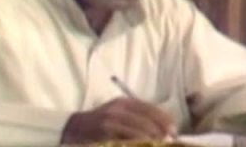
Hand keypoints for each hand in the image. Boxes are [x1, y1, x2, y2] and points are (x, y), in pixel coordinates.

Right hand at [61, 97, 176, 143]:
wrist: (72, 128)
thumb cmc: (100, 122)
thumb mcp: (119, 113)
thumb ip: (138, 117)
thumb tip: (164, 128)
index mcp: (125, 102)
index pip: (151, 109)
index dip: (165, 121)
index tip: (174, 131)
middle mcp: (118, 110)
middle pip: (146, 122)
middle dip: (160, 134)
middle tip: (169, 142)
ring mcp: (110, 123)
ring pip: (137, 133)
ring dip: (151, 141)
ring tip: (159, 145)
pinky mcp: (103, 136)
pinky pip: (125, 142)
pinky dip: (137, 144)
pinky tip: (142, 145)